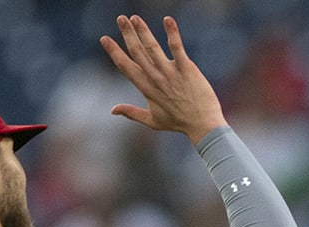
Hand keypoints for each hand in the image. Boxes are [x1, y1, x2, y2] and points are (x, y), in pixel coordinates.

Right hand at [102, 15, 226, 144]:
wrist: (203, 126)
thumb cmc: (179, 123)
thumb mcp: (152, 121)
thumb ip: (131, 113)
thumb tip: (112, 110)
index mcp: (146, 88)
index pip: (125, 66)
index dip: (114, 52)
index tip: (105, 38)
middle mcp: (156, 79)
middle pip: (137, 52)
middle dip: (127, 34)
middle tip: (120, 18)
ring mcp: (171, 73)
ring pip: (152, 48)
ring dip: (143, 31)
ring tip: (134, 18)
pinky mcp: (187, 69)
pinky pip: (177, 48)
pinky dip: (172, 33)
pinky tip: (167, 20)